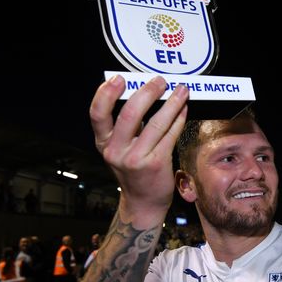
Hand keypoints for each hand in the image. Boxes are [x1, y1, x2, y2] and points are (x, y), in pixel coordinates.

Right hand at [89, 75, 188, 227]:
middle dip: (147, 93)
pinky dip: (178, 119)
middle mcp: (116, 151)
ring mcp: (136, 159)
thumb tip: (144, 93)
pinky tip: (183, 109)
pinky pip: (170, 135)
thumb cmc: (133, 169)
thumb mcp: (119, 148)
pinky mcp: (156, 164)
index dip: (105, 94)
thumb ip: (124, 126)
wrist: (143, 202)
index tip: (118, 79)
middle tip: (159, 81)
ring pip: (156, 123)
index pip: (97, 114)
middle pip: (130, 114)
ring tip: (181, 91)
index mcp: (104, 143)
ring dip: (171, 103)